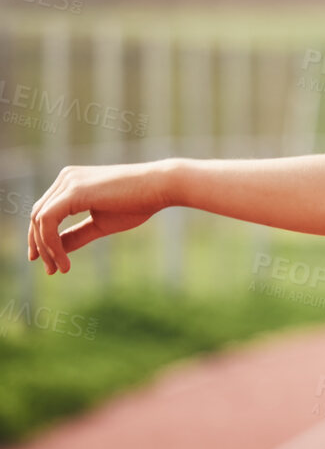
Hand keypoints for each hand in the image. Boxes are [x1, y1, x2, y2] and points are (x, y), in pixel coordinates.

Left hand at [28, 161, 173, 274]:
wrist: (162, 186)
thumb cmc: (139, 203)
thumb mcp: (102, 223)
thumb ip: (78, 234)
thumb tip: (57, 251)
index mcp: (71, 182)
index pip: (45, 212)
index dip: (41, 238)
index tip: (49, 262)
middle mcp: (65, 178)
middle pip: (36, 215)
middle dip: (40, 246)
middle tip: (50, 270)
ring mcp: (68, 182)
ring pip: (39, 219)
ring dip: (46, 247)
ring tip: (59, 268)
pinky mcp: (73, 190)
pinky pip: (48, 220)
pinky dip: (51, 243)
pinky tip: (64, 260)